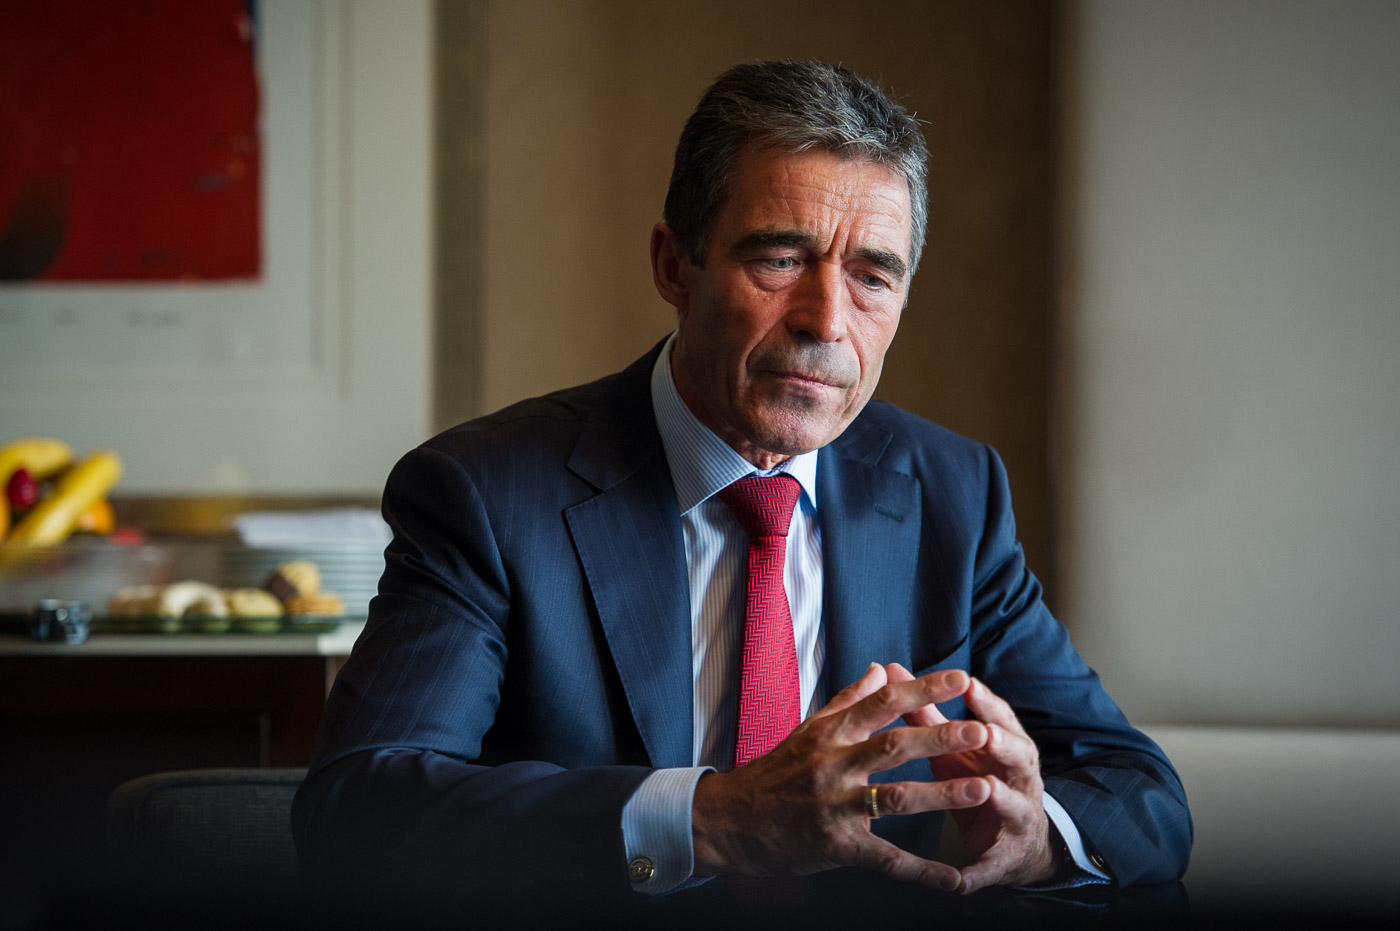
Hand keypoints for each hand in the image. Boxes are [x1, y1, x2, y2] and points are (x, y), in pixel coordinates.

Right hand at [690, 663, 991, 890]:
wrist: (732, 822)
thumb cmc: (776, 773)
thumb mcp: (808, 730)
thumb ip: (849, 700)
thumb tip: (881, 669)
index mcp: (830, 733)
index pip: (882, 703)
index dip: (923, 689)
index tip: (961, 678)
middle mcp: (832, 765)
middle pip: (893, 746)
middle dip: (940, 737)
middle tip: (981, 732)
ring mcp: (835, 807)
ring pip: (896, 798)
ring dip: (941, 794)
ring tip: (982, 790)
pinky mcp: (837, 846)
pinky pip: (887, 860)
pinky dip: (923, 871)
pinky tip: (955, 878)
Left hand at [885, 663, 1061, 892]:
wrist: (1013, 842)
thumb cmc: (974, 779)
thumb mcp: (952, 748)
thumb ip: (923, 712)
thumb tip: (891, 671)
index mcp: (1006, 747)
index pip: (1000, 718)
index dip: (986, 702)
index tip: (968, 683)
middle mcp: (1018, 779)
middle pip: (1018, 755)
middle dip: (1004, 744)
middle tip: (986, 733)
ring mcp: (1017, 818)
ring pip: (1014, 805)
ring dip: (1001, 798)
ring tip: (988, 790)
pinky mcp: (1004, 859)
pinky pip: (991, 866)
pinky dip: (977, 871)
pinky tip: (959, 879)